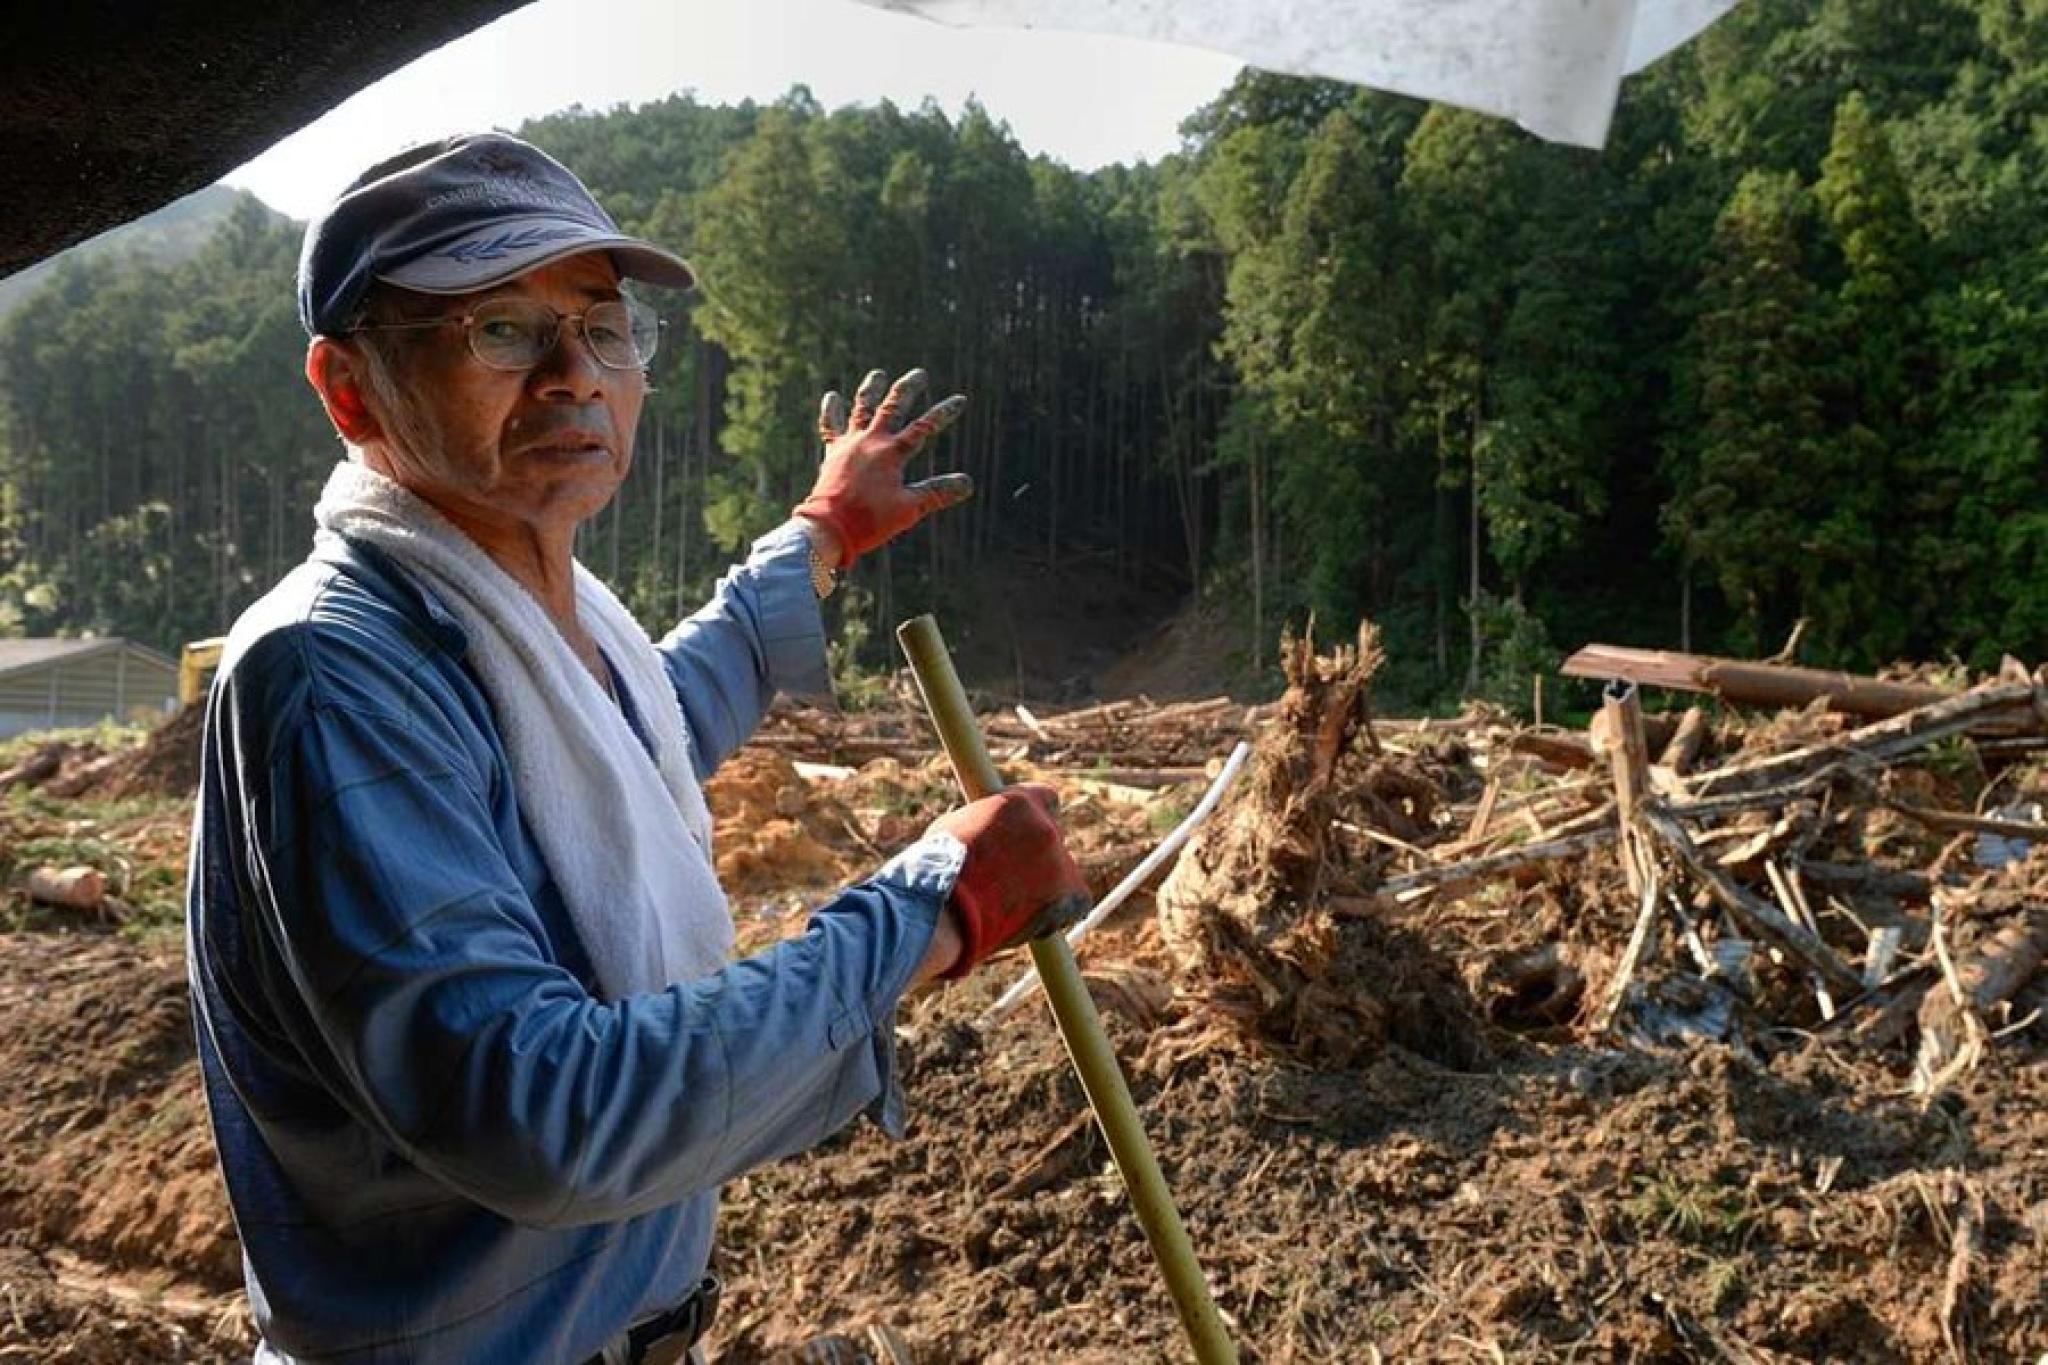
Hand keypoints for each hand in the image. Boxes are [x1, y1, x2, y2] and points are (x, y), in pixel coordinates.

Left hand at [797, 367, 973, 568]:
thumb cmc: (870, 520)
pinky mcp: (833, 453)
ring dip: (871, 390)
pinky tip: (832, 397)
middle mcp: (871, 441)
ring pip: (862, 408)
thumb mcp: (909, 508)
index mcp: (891, 452)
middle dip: (908, 388)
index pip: (924, 427)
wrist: (829, 527)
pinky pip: (831, 426)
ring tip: (878, 374)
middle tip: (920, 374)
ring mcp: (849, 444)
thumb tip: (968, 483)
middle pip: (893, 407)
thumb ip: (937, 492)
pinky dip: (832, 411)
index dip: (943, 413)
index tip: (960, 399)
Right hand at [929, 784, 1090, 979]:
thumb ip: (984, 826)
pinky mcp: (1069, 893)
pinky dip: (1060, 913)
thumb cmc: (934, 875)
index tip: (1026, 835)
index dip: (1036, 818)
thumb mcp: (955, 831)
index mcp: (1016, 802)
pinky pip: (1077, 903)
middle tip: (1013, 878)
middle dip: (1037, 856)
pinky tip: (1033, 923)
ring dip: (1045, 888)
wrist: (943, 913)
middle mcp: (1044, 825)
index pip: (1046, 799)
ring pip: (1063, 873)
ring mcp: (1059, 859)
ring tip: (1011, 908)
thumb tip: (989, 834)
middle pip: (1054, 836)